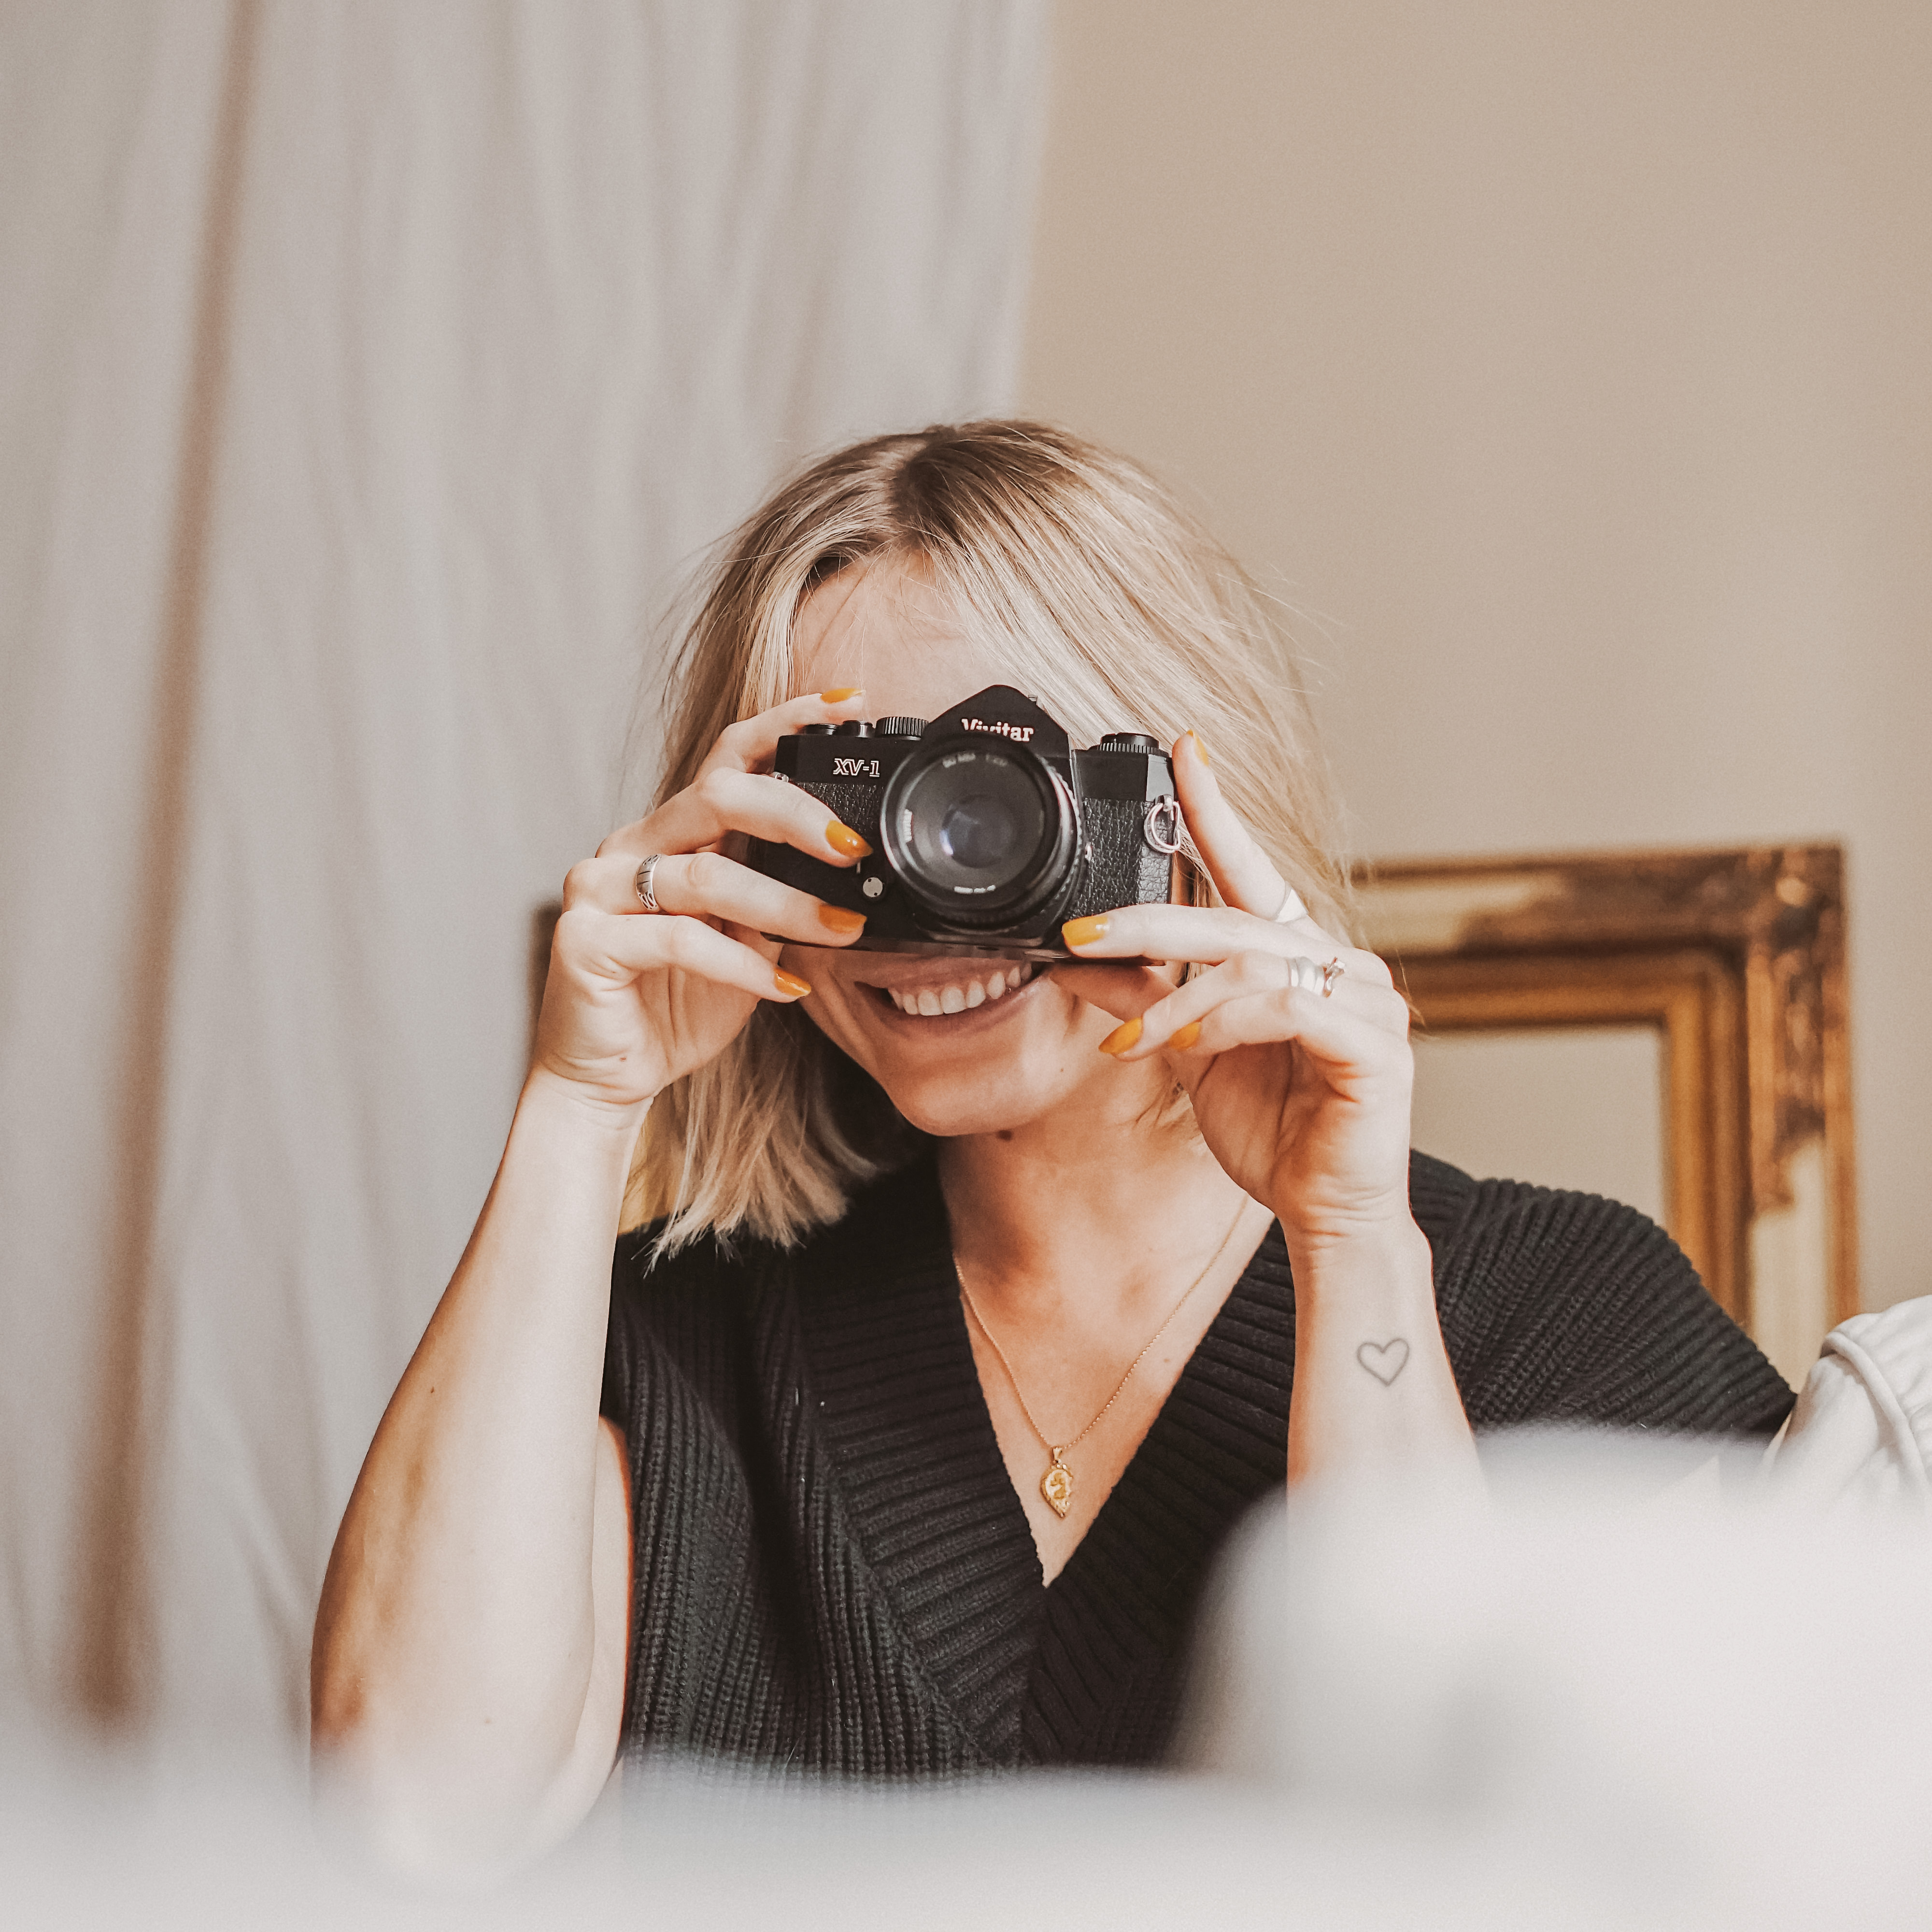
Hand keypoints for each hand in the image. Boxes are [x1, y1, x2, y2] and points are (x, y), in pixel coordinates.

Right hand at [531, 689, 875, 1115]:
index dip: (787, 723)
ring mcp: (597, 888)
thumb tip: (852, 867)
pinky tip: (784, 990)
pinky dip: (741, 964)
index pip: (729, 757)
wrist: (608, 1076)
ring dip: (785, 904)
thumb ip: (778, 895)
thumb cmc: (675, 1004)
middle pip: (716, 796)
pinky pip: (676, 939)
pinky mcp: (583, 940)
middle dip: (795, 815)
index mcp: (671, 834)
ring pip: (704, 875)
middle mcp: (630, 846)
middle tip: (854, 848)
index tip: (851, 705)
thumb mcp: (746, 940)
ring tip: (841, 930)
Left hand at [1051, 732, 1414, 1247]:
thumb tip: (1080, 960)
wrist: (1325, 1210)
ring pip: (1254, 962)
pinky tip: (1192, 1044)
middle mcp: (1337, 961)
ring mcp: (1365, 999)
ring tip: (1132, 1041)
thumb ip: (1149, 999)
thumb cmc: (1275, 1128)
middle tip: (1081, 934)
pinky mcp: (1375, 1045)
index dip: (1218, 807)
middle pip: (1234, 915)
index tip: (1183, 749)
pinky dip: (1231, 1021)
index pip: (1251, 867)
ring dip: (1179, 999)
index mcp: (1295, 953)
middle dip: (1148, 920)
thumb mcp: (1191, 1053)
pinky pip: (1290, 1008)